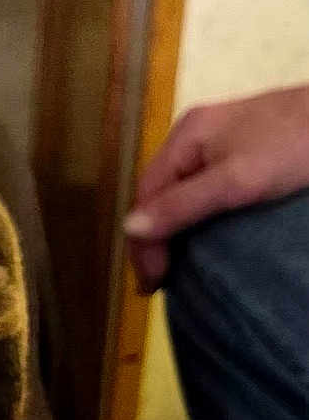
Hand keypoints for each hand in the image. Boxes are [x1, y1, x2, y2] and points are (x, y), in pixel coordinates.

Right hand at [124, 85, 308, 291]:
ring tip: (177, 267)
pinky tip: (204, 238)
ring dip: (177, 232)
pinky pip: (208, 192)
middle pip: (162, 194)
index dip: (145, 240)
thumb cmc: (295, 146)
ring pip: (183, 194)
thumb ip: (181, 204)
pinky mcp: (247, 153)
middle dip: (157, 239)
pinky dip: (200, 219)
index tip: (153, 284)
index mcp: (186, 134)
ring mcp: (222, 143)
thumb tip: (128, 229)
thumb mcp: (237, 180)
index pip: (147, 194)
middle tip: (160, 283)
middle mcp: (196, 136)